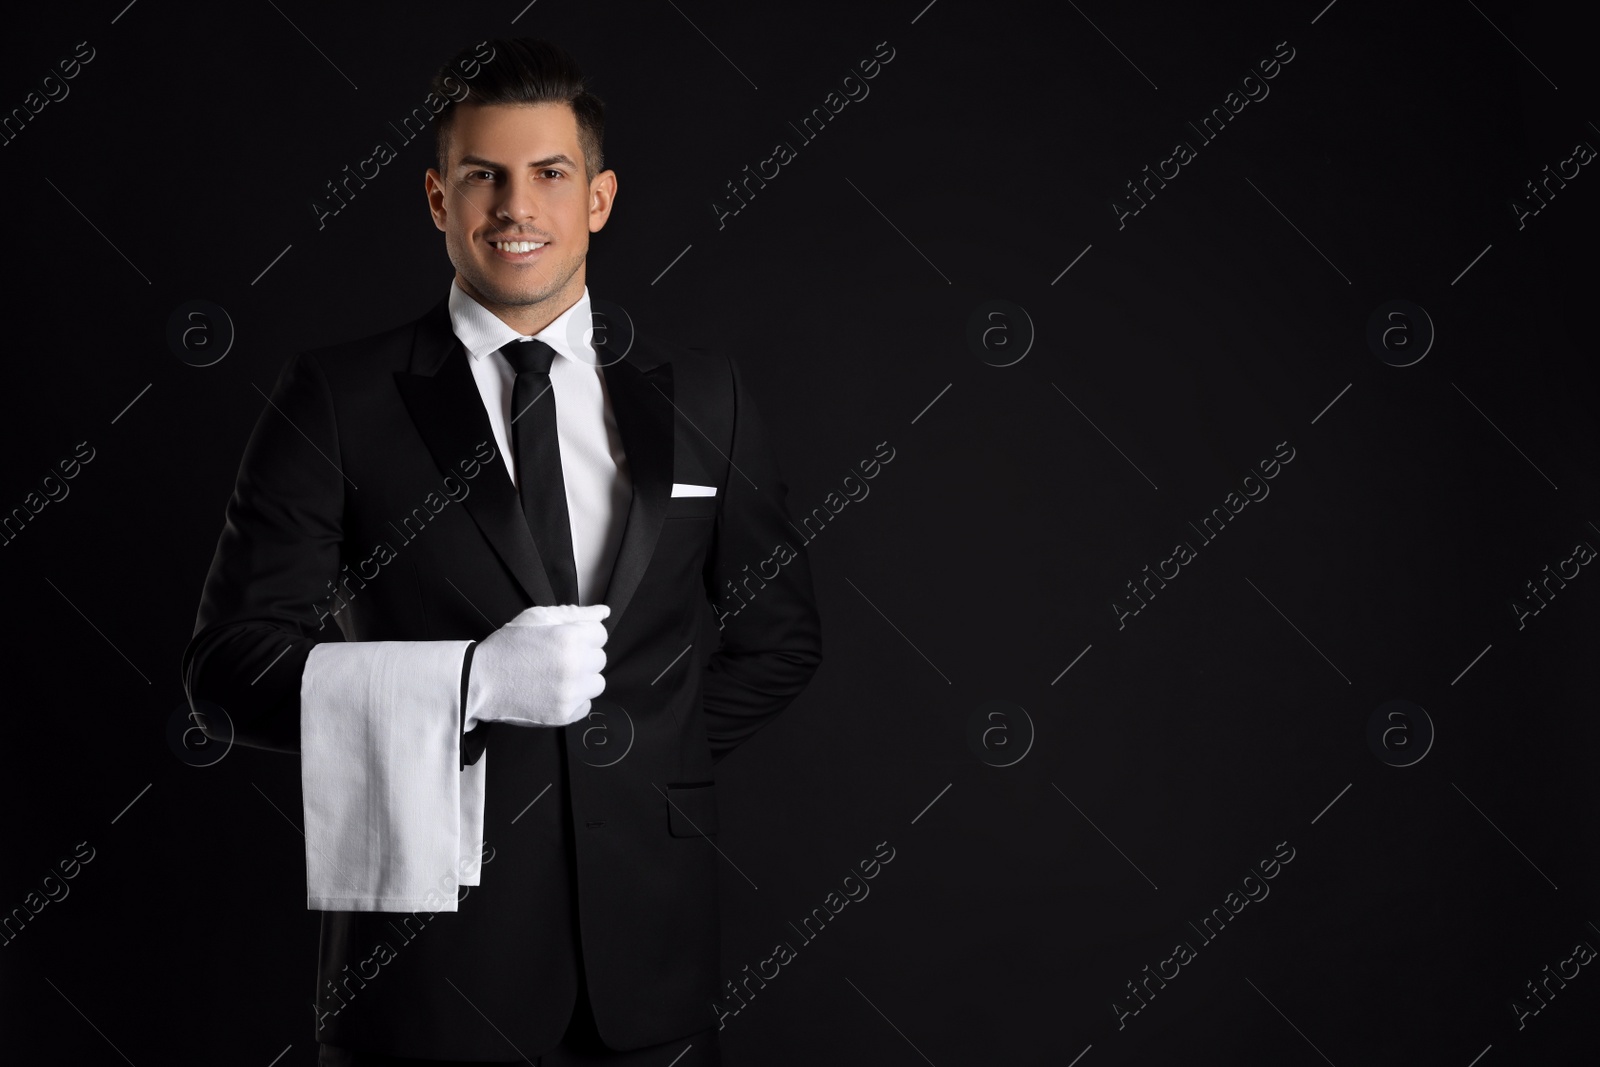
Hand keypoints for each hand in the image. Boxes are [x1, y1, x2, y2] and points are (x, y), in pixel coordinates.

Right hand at [464, 604, 610, 728]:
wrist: (480, 681)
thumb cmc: (507, 646)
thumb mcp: (536, 617)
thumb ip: (574, 613)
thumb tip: (604, 612)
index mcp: (570, 638)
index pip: (600, 635)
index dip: (583, 636)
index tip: (566, 641)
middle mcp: (574, 666)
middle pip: (600, 659)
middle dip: (583, 656)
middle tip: (556, 659)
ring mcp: (570, 693)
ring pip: (597, 683)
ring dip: (582, 680)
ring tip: (556, 676)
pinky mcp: (564, 714)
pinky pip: (586, 706)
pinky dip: (574, 700)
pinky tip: (553, 692)